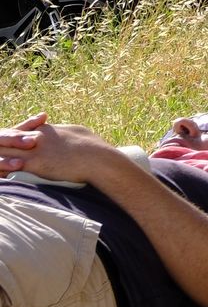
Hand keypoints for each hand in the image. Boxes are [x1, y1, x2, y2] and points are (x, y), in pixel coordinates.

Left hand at [0, 114, 117, 183]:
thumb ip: (62, 132)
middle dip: (0, 147)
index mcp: (45, 130)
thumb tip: (61, 132)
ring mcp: (33, 150)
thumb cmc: (94, 147)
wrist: (99, 158)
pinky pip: (8, 166)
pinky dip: (3, 170)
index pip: (18, 131)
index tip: (8, 148)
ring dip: (0, 159)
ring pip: (3, 152)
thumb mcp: (76, 132)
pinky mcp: (34, 164)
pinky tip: (1, 177)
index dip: (11, 140)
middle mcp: (35, 137)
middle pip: (6, 139)